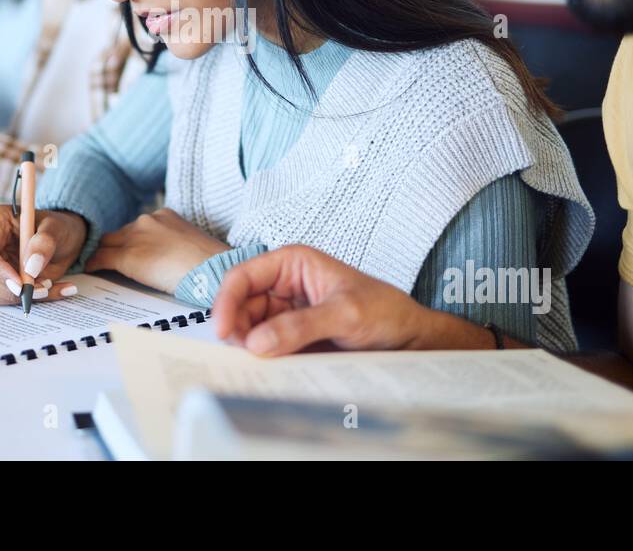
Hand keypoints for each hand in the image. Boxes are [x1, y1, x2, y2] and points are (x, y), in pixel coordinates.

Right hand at [0, 204, 85, 305]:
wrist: (66, 241)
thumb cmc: (57, 227)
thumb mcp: (57, 227)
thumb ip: (44, 242)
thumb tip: (31, 267)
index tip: (19, 282)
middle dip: (9, 290)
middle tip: (41, 289)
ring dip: (18, 298)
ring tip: (49, 286)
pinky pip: (5, 301)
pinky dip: (31, 301)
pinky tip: (53, 290)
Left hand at [86, 208, 228, 294]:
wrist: (210, 270)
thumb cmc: (209, 263)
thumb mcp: (189, 242)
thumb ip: (172, 242)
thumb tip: (166, 256)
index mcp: (164, 215)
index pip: (137, 227)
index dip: (130, 240)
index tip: (127, 249)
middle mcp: (147, 220)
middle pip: (118, 233)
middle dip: (112, 246)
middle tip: (105, 258)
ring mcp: (136, 237)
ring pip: (107, 244)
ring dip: (102, 254)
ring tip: (96, 265)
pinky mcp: (127, 256)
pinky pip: (102, 258)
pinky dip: (94, 265)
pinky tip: (91, 270)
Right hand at [213, 244, 464, 355]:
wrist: (410, 339)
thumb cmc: (385, 311)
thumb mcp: (346, 314)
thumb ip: (300, 326)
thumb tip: (257, 343)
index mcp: (293, 263)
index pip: (244, 276)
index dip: (227, 301)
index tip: (222, 331)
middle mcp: (284, 286)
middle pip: (241, 306)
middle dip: (237, 329)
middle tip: (242, 356)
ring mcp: (286, 314)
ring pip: (250, 329)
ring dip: (249, 346)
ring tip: (258, 364)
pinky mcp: (291, 338)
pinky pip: (266, 348)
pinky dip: (263, 359)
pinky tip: (269, 369)